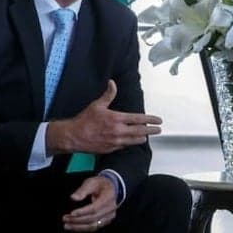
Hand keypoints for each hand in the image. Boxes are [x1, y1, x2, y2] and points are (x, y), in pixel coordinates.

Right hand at [47, 80, 161, 154]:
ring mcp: (115, 141)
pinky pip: (124, 146)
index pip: (139, 119)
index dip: (150, 119)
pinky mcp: (110, 149)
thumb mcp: (97, 105)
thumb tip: (112, 83)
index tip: (158, 120)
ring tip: (147, 136)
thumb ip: (108, 94)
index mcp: (116, 119)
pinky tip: (132, 141)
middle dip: (151, 130)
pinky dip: (130, 143)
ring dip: (142, 138)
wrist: (73, 136)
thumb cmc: (84, 120)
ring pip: (134, 140)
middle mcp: (118, 131)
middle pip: (140, 131)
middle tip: (158, 129)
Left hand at [62, 175, 117, 232]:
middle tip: (65, 219)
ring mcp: (109, 216)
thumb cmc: (100, 184)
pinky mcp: (106, 221)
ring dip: (79, 227)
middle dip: (77, 220)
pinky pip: (94, 227)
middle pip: (93, 218)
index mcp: (108, 198)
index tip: (71, 213)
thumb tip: (73, 197)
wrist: (111, 187)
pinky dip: (83, 228)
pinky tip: (74, 226)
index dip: (83, 212)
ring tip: (67, 225)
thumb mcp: (91, 182)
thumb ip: (83, 190)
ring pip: (94, 226)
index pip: (95, 208)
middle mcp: (110, 209)